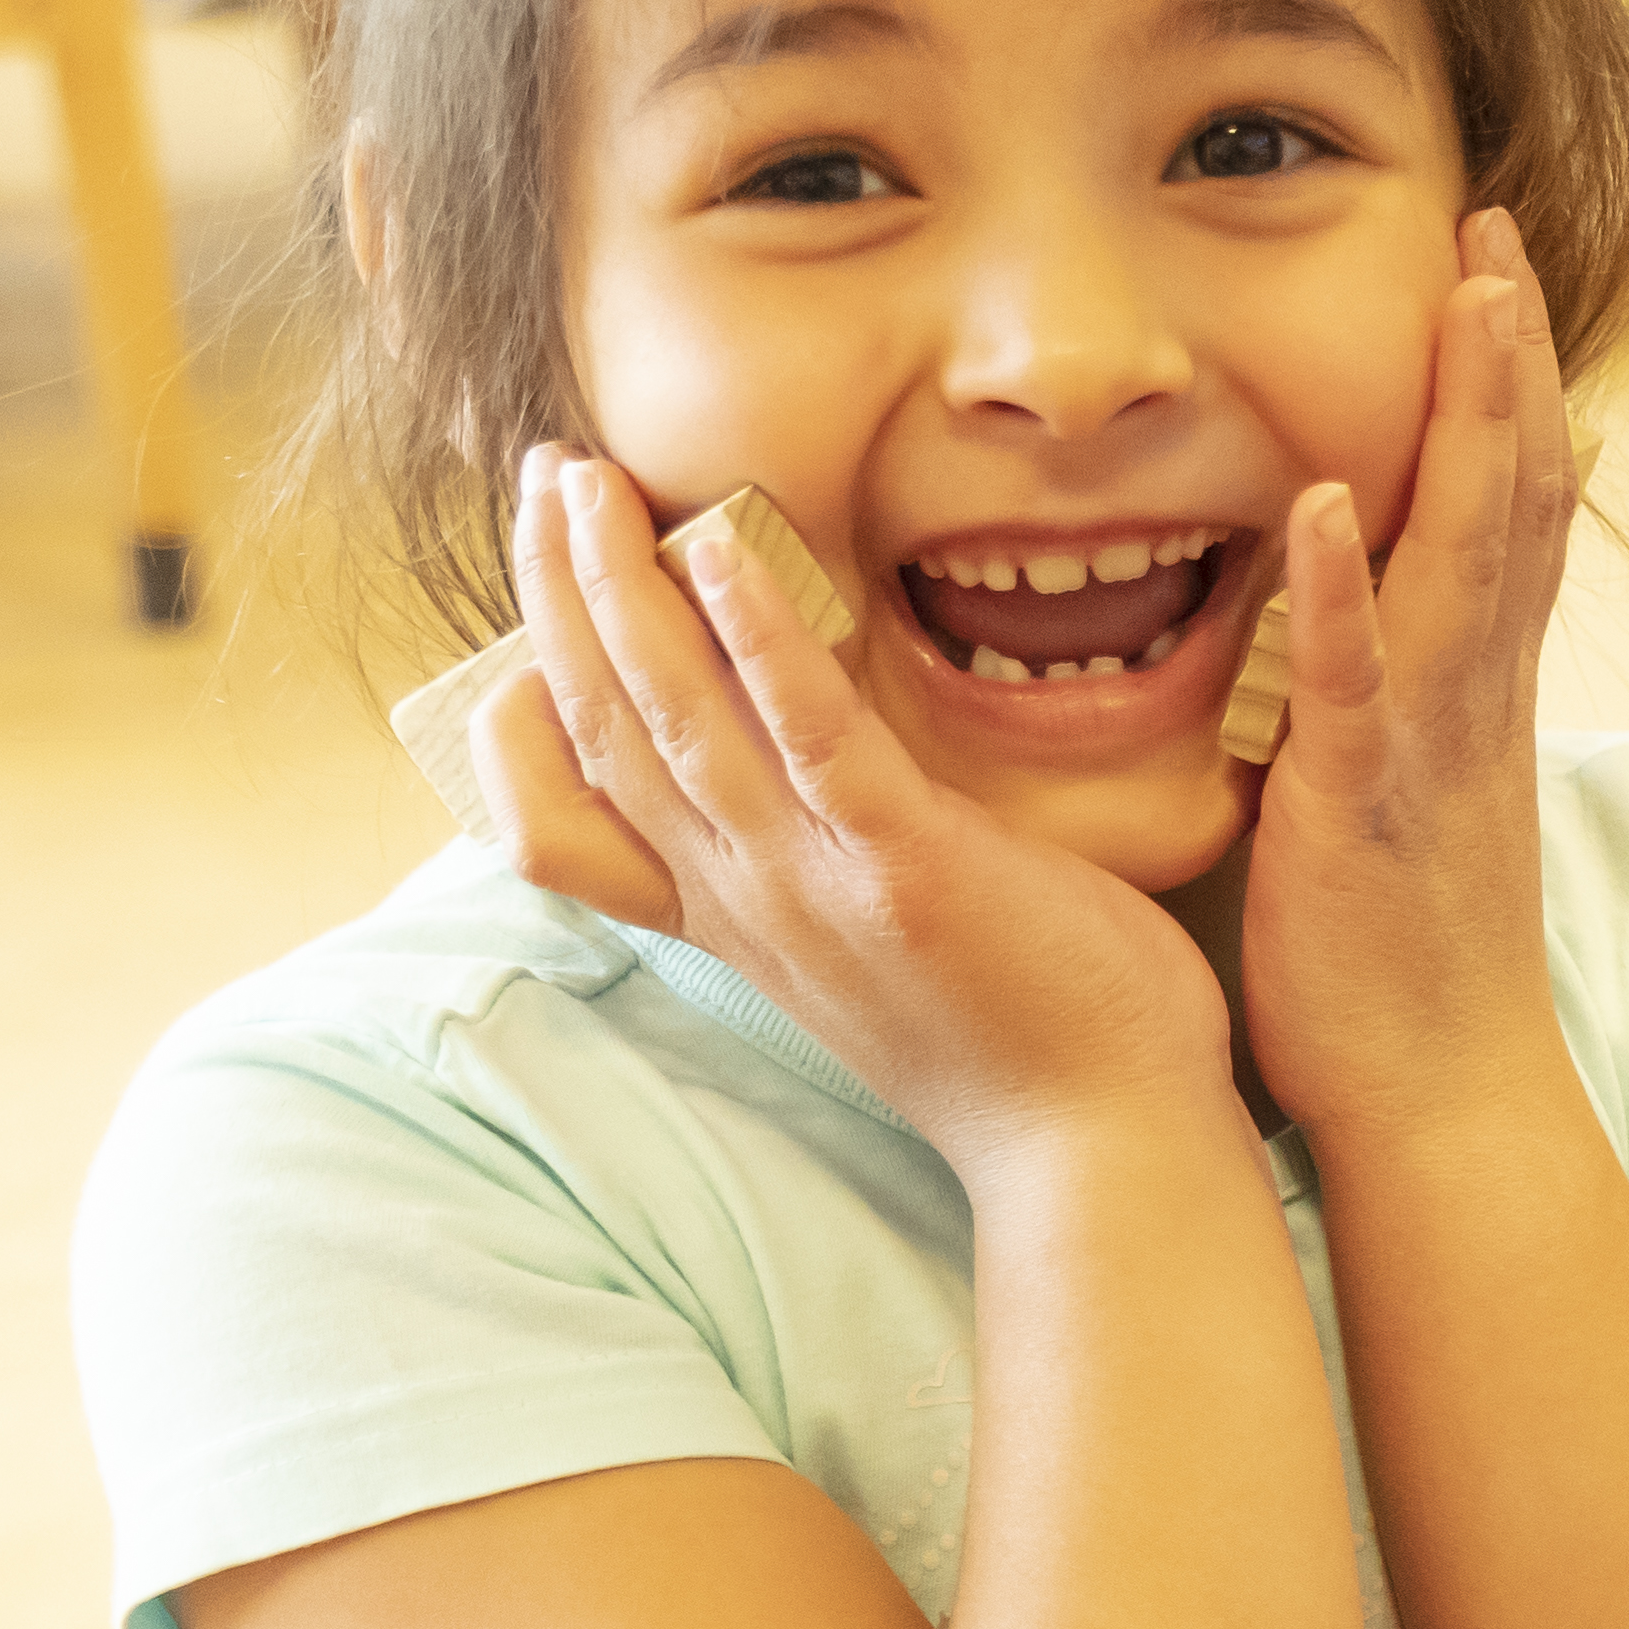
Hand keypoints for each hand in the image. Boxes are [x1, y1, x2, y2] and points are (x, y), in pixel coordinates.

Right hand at [503, 444, 1235, 1167]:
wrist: (1101, 1151)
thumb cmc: (1019, 1039)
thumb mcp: (872, 951)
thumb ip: (818, 865)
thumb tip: (807, 773)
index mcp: (733, 919)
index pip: (567, 812)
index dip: (527, 696)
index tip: (536, 588)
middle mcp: (747, 901)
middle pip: (601, 731)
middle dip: (555, 593)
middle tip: (543, 477)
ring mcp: (815, 886)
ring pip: (673, 718)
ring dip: (617, 588)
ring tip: (585, 480)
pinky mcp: (905, 868)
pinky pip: (808, 735)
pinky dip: (756, 638)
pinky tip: (717, 550)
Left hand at [1228, 210, 1589, 1149]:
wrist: (1444, 1101)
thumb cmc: (1402, 962)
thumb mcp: (1414, 794)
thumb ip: (1405, 694)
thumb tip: (1387, 614)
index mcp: (1476, 690)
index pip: (1512, 504)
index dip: (1511, 383)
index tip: (1495, 265)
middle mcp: (1475, 696)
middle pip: (1516, 494)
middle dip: (1510, 358)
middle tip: (1497, 229)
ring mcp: (1429, 745)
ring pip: (1468, 556)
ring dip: (1472, 425)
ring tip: (1471, 302)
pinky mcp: (1362, 808)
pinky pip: (1359, 683)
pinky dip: (1346, 590)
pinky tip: (1321, 503)